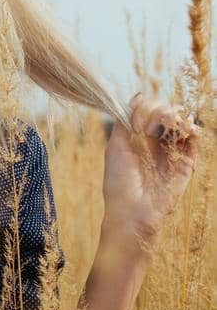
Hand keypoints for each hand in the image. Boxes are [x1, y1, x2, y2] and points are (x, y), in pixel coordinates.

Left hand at [102, 92, 201, 244]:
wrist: (131, 212)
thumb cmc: (118, 183)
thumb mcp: (115, 147)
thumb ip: (124, 121)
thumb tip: (138, 96)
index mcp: (139, 140)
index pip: (150, 112)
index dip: (147, 109)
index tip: (136, 121)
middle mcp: (157, 145)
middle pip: (168, 114)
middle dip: (162, 111)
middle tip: (149, 127)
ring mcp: (172, 153)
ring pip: (182, 123)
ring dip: (177, 117)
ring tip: (167, 126)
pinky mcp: (186, 163)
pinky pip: (194, 140)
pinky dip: (191, 128)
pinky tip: (184, 128)